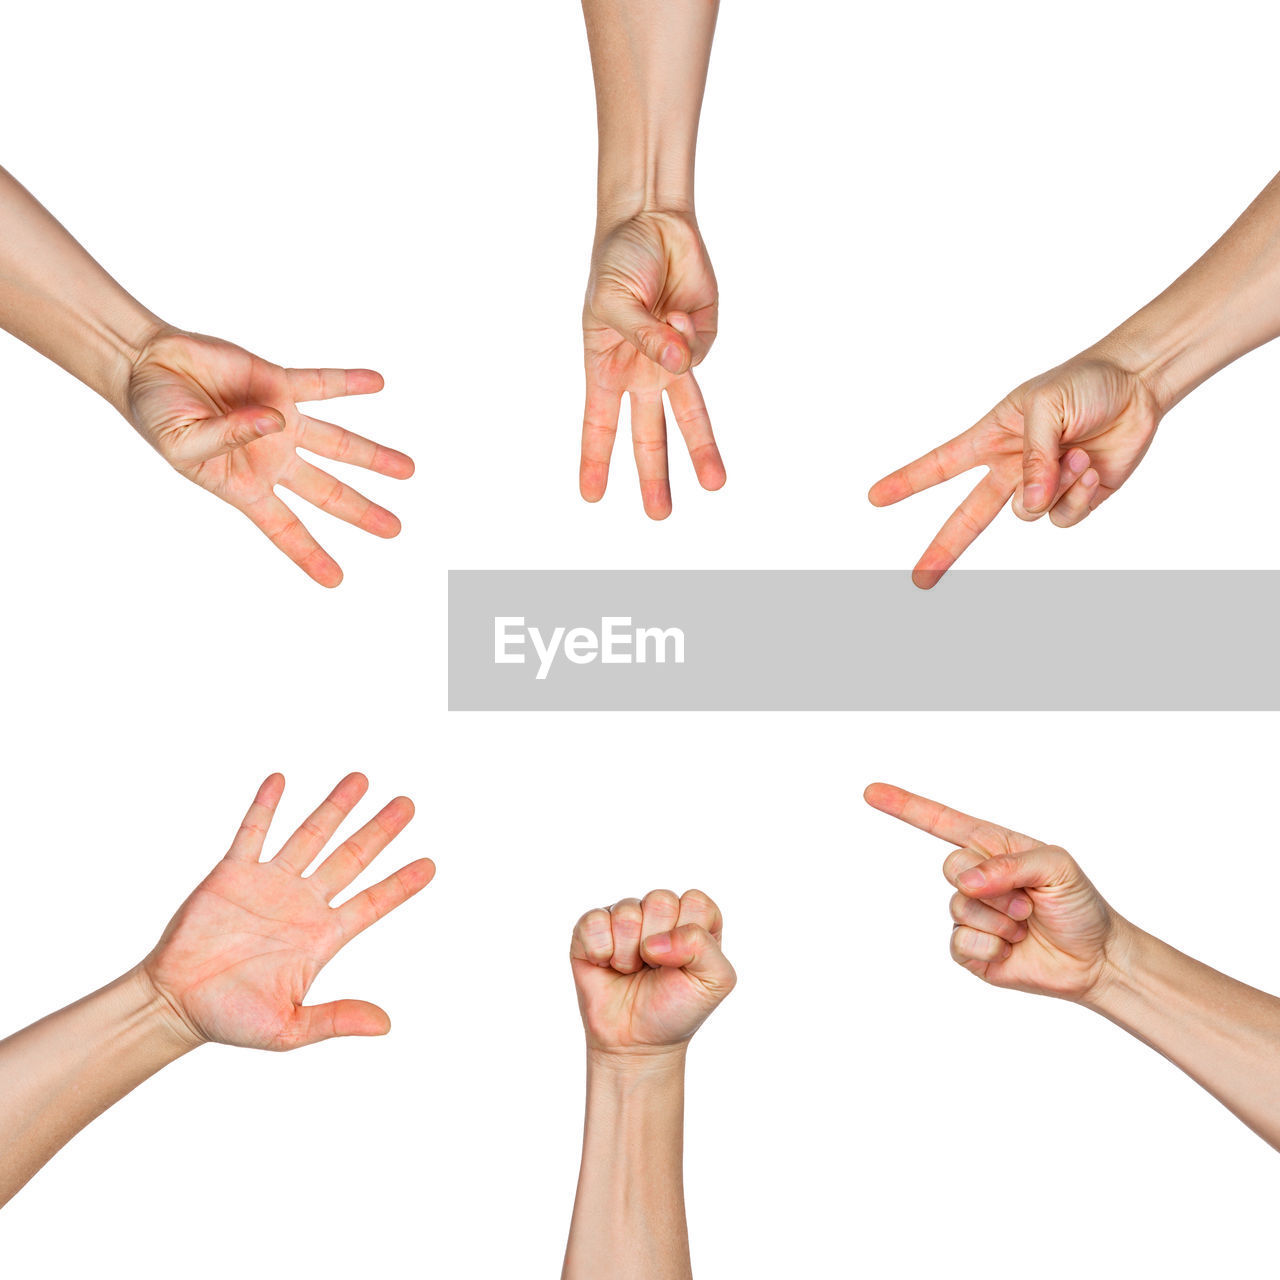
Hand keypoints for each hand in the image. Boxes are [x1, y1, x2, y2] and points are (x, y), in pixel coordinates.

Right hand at [125, 328, 413, 585]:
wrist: (148, 365)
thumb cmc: (157, 414)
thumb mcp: (181, 440)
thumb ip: (229, 436)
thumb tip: (275, 422)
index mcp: (244, 485)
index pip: (284, 528)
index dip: (309, 554)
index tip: (336, 580)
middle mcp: (271, 457)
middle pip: (327, 491)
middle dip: (361, 511)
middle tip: (395, 530)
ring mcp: (279, 421)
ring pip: (337, 442)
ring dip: (373, 456)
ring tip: (408, 470)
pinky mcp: (277, 383)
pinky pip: (321, 384)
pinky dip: (349, 382)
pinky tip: (379, 383)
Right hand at [139, 773, 433, 1050]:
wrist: (175, 1004)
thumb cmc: (231, 1018)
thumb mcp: (289, 1028)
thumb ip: (337, 1019)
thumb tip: (386, 1025)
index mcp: (321, 937)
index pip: (371, 903)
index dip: (400, 885)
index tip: (431, 866)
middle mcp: (302, 903)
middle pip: (351, 858)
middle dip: (379, 830)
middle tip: (408, 804)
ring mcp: (269, 885)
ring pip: (311, 835)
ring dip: (335, 807)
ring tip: (361, 779)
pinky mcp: (232, 875)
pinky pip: (253, 832)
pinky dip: (266, 806)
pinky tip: (281, 779)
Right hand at [570, 889, 734, 1056]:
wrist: (636, 1042)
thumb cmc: (676, 1008)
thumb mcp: (714, 981)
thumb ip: (703, 947)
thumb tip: (655, 941)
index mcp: (693, 918)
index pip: (695, 902)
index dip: (688, 937)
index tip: (683, 965)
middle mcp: (658, 911)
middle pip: (660, 901)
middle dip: (658, 946)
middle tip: (654, 969)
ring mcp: (623, 917)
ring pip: (626, 912)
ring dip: (629, 954)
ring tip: (631, 970)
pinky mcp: (591, 929)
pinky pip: (594, 922)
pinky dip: (601, 952)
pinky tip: (607, 966)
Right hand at [580, 211, 722, 518]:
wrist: (652, 222)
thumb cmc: (618, 262)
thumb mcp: (614, 302)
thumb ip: (646, 339)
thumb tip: (679, 365)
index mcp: (607, 368)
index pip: (601, 424)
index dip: (596, 459)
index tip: (592, 496)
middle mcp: (642, 371)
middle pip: (650, 434)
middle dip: (655, 474)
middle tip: (659, 515)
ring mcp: (675, 357)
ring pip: (690, 413)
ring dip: (701, 448)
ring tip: (715, 484)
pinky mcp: (703, 339)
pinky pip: (698, 347)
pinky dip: (686, 330)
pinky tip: (675, 307)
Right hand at [864, 782, 1127, 1001]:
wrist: (1095, 960)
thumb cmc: (1080, 905)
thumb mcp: (1058, 867)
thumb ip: (1010, 864)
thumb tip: (966, 881)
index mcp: (993, 848)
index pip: (942, 822)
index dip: (905, 806)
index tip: (872, 792)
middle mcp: (977, 878)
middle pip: (951, 867)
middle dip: (993, 886)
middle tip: (1029, 902)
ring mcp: (971, 914)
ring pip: (958, 907)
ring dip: (999, 920)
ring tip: (1025, 925)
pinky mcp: (970, 950)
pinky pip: (960, 943)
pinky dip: (991, 946)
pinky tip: (1011, 948)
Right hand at [869, 350, 1162, 586]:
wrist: (1139, 384)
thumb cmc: (1085, 382)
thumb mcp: (1047, 408)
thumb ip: (1032, 459)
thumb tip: (1027, 508)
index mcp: (992, 438)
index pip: (940, 466)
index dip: (907, 482)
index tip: (875, 498)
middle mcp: (1012, 467)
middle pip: (968, 516)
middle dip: (943, 548)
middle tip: (920, 579)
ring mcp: (1043, 485)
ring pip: (1026, 515)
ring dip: (1052, 488)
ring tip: (1076, 455)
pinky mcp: (1076, 497)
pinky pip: (1063, 517)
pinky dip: (1077, 496)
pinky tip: (1091, 469)